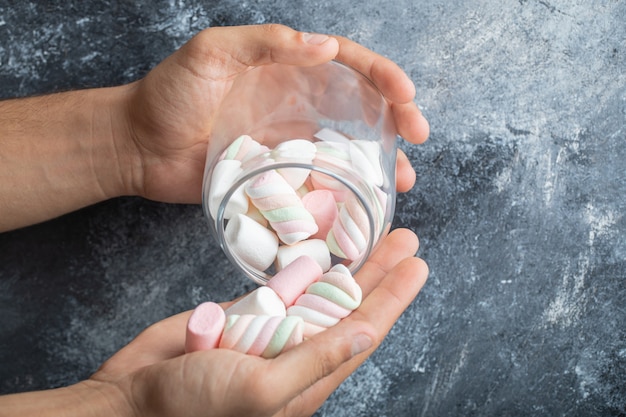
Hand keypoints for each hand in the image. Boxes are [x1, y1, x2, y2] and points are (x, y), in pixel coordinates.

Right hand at [85, 228, 426, 416]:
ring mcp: (271, 331)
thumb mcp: (262, 389)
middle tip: (406, 239)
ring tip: (375, 234)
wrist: (133, 399)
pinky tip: (327, 249)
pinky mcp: (245, 314)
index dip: (392, 298)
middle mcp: (298, 354)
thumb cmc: (193, 407)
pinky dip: (305, 266)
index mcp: (309, 380)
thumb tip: (368, 331)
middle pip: (350, 306)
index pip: (363, 331)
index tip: (417, 266)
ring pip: (320, 291)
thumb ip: (316, 359)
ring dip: (349, 263)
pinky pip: (283, 286)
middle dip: (380, 273)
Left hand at [119, 24, 428, 203]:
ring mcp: (287, 143)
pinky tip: (359, 205)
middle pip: (358, 108)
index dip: (382, 77)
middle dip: (394, 119)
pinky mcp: (275, 177)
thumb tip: (325, 47)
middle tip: (417, 138)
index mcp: (286, 68)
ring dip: (377, 162)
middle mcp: (294, 105)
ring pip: (344, 149)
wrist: (138, 145)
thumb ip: (266, 43)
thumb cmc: (169, 94)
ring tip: (400, 182)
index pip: (347, 66)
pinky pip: (316, 183)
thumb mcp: (213, 52)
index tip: (406, 97)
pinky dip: (341, 194)